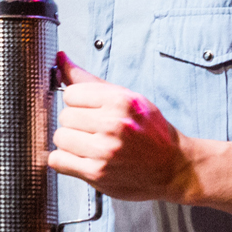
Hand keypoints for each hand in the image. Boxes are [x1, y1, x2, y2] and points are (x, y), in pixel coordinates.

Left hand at [48, 53, 197, 202]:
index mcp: (120, 101)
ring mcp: (104, 151)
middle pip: (64, 117)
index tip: (92, 111)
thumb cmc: (149, 131)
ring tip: (91, 146)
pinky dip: (66, 161)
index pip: (71, 94)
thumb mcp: (126, 98)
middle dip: (76, 124)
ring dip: (70, 143)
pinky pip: (58, 161)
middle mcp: (113, 124)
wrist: (173, 167)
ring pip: (59, 138)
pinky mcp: (97, 173)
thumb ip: (89, 80)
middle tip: (95, 131)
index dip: (79, 103)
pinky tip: (84, 159)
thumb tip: (60, 58)